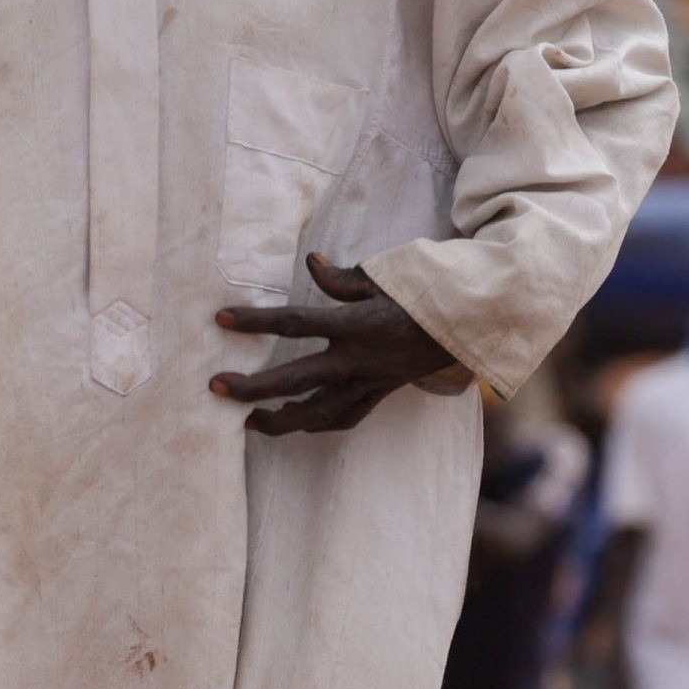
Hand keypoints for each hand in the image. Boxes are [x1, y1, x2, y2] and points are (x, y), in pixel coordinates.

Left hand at [212, 253, 464, 433]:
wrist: (472, 324)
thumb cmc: (428, 292)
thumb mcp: (386, 276)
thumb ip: (344, 279)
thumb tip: (312, 266)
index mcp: (356, 324)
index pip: (294, 322)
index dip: (255, 321)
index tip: (221, 319)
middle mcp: (359, 359)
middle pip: (294, 379)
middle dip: (252, 387)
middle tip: (216, 386)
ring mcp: (370, 382)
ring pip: (317, 413)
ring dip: (279, 419)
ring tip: (249, 421)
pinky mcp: (381, 394)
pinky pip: (345, 417)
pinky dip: (318, 423)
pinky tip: (296, 423)